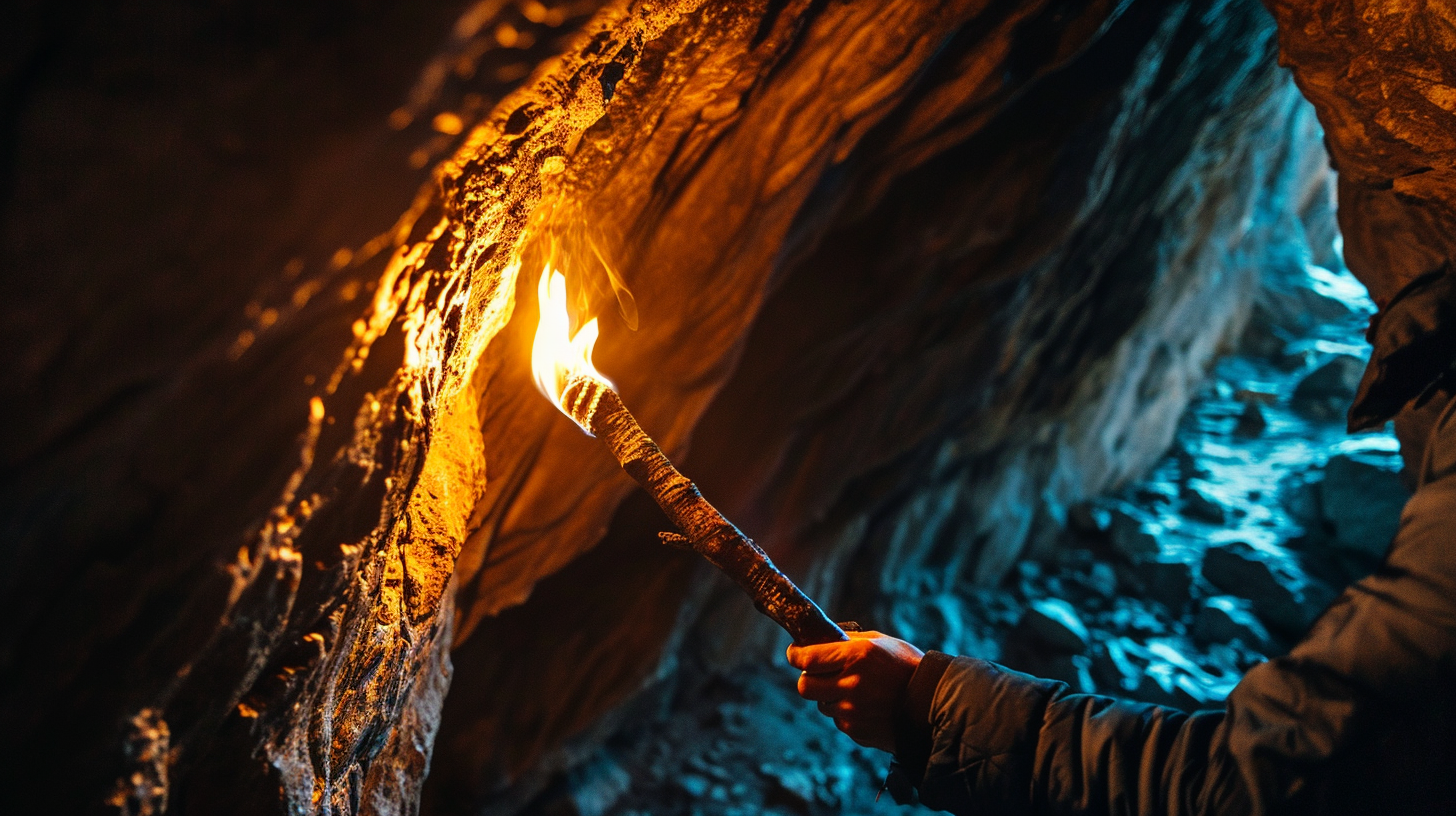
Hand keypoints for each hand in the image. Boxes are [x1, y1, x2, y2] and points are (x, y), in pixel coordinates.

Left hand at [786, 630, 923, 751]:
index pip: (805, 658)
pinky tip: (867, 707)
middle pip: (804, 687)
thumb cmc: (907, 667)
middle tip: (820, 674)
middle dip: (809, 679)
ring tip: (856, 691)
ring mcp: (852, 711)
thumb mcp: (880, 643)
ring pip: (822, 705)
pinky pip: (839, 721)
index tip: (796, 653)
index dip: (796, 655)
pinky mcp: (856, 731)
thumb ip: (847, 641)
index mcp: (855, 656)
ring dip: (830, 698)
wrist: (933, 704)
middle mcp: (850, 684)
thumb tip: (818, 639)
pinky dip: (846, 714)